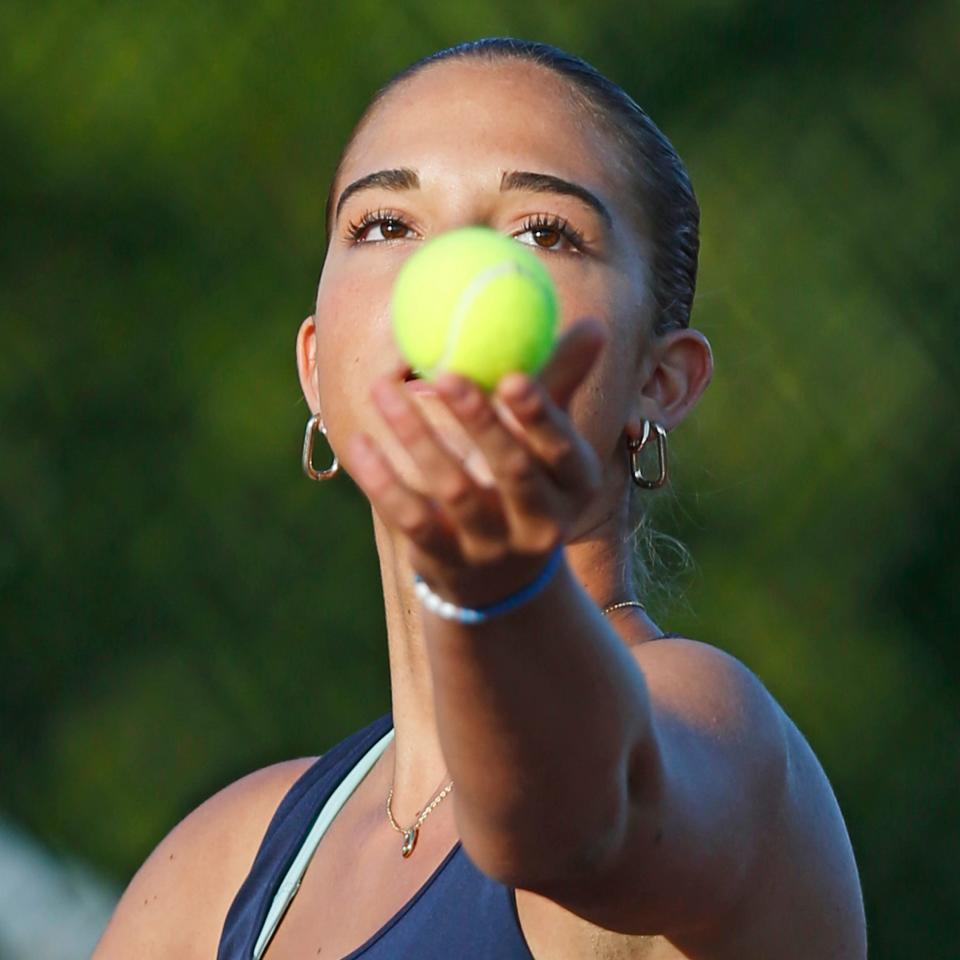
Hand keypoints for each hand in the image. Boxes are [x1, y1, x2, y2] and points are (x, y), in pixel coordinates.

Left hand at [341, 318, 607, 606]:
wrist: (500, 577)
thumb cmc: (526, 481)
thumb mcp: (550, 442)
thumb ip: (560, 382)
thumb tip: (593, 324)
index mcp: (574, 485)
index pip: (561, 450)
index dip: (539, 415)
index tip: (512, 377)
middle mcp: (541, 523)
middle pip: (513, 471)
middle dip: (480, 423)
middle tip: (446, 374)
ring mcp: (493, 547)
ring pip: (455, 490)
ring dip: (418, 437)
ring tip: (383, 388)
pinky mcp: (446, 561)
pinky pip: (411, 519)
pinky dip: (383, 481)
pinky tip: (359, 442)